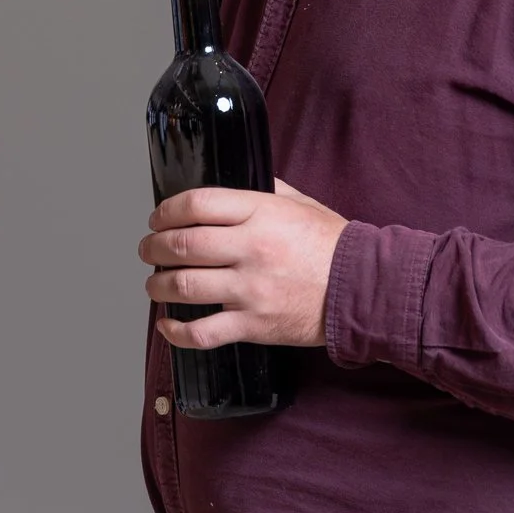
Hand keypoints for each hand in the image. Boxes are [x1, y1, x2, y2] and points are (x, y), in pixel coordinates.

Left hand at [139, 180, 347, 349]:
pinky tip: (167, 325)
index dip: (166, 210)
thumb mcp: (301, 203)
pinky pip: (204, 332)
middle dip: (155, 247)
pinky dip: (177, 331)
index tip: (157, 217)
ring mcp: (250, 289)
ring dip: (158, 285)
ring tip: (154, 283)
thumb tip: (234, 180)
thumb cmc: (333, 245)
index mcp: (260, 213)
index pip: (196, 204)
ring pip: (185, 286)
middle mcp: (250, 249)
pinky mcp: (254, 325)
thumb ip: (265, 189)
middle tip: (148, 249)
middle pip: (182, 245)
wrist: (364, 290)